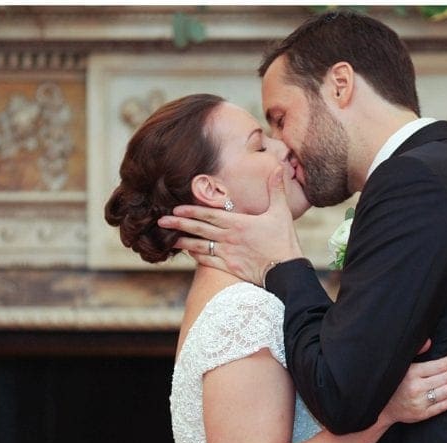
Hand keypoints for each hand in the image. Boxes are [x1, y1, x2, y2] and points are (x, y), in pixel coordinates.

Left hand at [163, 166, 304, 285]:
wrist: (286, 271)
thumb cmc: (284, 241)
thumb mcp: (281, 212)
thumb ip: (276, 190)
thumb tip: (279, 167)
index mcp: (238, 223)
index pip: (210, 215)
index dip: (191, 211)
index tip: (176, 209)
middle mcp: (228, 238)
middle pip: (199, 229)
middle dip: (178, 225)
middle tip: (160, 222)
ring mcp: (227, 254)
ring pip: (199, 246)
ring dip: (183, 242)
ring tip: (168, 239)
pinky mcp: (229, 267)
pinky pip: (208, 261)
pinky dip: (197, 257)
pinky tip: (189, 253)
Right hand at [380, 345, 446, 425]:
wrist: (382, 407)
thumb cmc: (395, 382)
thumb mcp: (402, 364)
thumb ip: (416, 352)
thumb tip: (429, 341)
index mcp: (412, 373)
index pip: (440, 365)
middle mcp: (417, 388)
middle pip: (446, 378)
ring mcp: (420, 402)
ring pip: (446, 391)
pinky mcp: (422, 414)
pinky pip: (442, 406)